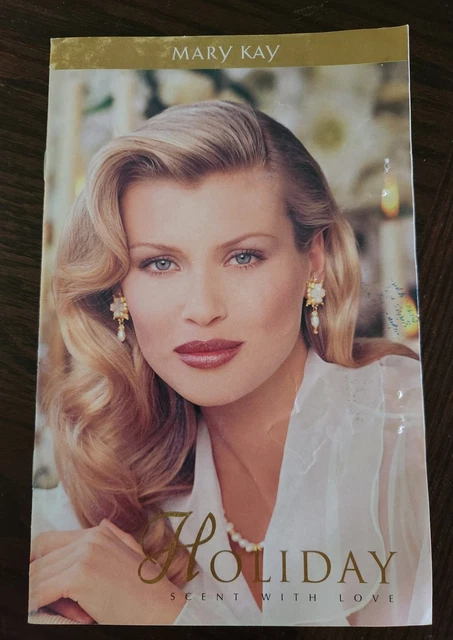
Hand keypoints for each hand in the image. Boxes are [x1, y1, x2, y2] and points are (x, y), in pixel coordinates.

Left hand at [29, 519, 185, 623]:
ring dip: (31, 592)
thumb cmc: (147, 593)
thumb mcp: (132, 557)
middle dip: (30, 577)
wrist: (164, 611)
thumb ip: (115, 539)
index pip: (48, 541)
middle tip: (25, 596)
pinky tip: (30, 610)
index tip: (26, 578)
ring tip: (28, 606)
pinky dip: (32, 602)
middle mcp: (92, 537)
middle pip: (40, 555)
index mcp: (100, 533)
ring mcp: (86, 554)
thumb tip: (102, 525)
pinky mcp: (81, 575)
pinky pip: (42, 590)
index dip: (32, 559)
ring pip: (38, 574)